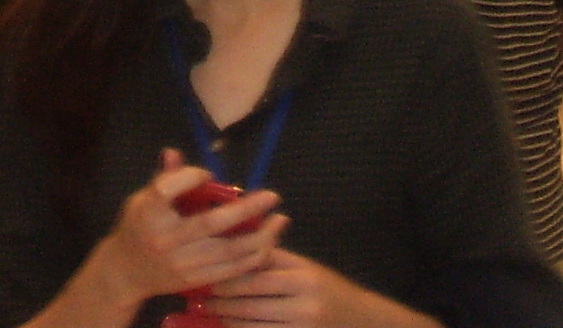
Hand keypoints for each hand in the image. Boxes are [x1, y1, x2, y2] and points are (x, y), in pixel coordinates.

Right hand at [88, 152, 283, 308]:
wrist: (125, 272)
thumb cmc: (137, 226)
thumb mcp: (142, 199)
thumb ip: (164, 178)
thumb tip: (173, 152)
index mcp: (149, 213)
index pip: (168, 190)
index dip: (190, 178)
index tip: (208, 173)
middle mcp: (164, 238)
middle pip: (209, 224)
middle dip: (246, 210)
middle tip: (272, 196)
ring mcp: (180, 263)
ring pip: (227, 252)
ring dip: (259, 237)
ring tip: (279, 221)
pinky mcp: (193, 281)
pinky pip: (230, 271)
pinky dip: (252, 258)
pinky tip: (267, 243)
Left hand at [208, 247, 367, 325]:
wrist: (360, 320)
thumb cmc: (328, 289)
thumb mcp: (307, 267)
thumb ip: (275, 257)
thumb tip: (238, 242)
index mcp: (304, 278)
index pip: (257, 278)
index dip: (230, 280)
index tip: (209, 278)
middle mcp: (304, 306)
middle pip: (252, 304)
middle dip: (223, 303)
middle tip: (201, 300)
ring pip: (254, 327)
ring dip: (229, 322)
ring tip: (212, 315)